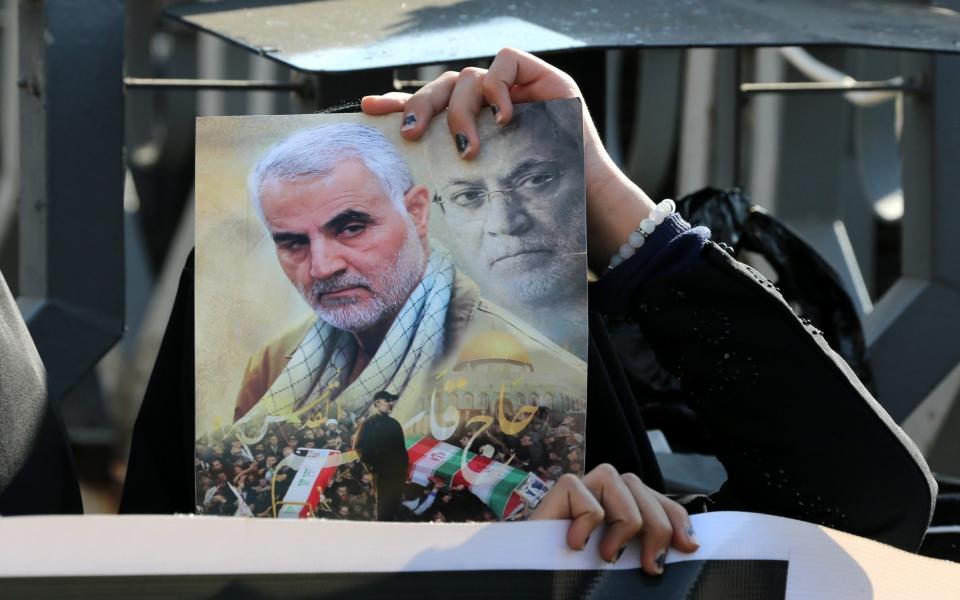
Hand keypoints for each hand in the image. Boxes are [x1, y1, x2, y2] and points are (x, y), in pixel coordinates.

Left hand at [361, 47, 657, 271]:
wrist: (585, 203)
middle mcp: (488, 103)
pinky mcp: (538, 76)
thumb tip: (408, 202)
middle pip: (442, 87)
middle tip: (410, 134)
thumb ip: (452, 182)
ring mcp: (513, 87)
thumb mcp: (483, 194)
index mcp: (470, 125)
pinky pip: (504, 62)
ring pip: (468, 76)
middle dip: (420, 106)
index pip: (429, 106)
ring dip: (461, 111)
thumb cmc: (536, 208)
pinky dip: (497, 88)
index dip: (398, 104)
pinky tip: (503, 119)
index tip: (367, 109)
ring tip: (468, 148)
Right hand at [530, 464, 698, 575]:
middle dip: (658, 526)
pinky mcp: (557, 492)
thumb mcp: (622, 567)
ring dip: (624, 522)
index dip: (677, 518)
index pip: (657, 498)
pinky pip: (585, 495)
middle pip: (640, 485)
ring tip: (607, 557)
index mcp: (620, 508)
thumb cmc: (575, 577)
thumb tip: (689, 544)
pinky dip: (587, 524)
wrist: (532, 584)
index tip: (688, 548)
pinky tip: (575, 546)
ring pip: (618, 480)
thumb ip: (647, 551)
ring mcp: (578, 491)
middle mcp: (600, 494)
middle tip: (650, 568)